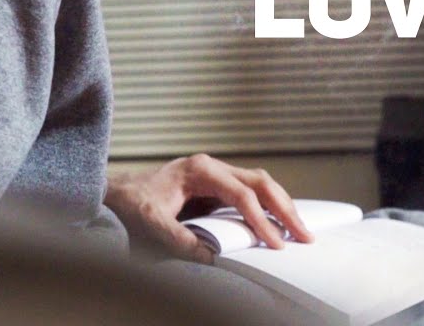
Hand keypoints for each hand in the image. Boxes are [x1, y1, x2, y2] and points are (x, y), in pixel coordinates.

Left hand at [104, 153, 314, 263]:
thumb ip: (179, 239)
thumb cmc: (133, 202)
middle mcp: (212, 167)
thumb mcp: (152, 222)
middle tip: (305, 234)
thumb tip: (211, 256)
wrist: (118, 193)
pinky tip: (278, 223)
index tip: (275, 242)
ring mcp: (216, 175)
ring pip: (260, 185)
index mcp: (200, 170)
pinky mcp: (216, 187)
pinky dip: (268, 207)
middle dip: (284, 208)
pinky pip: (250, 193)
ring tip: (299, 230)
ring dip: (281, 206)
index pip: (242, 194)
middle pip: (260, 183)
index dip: (261, 219)